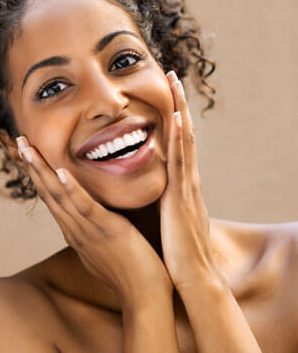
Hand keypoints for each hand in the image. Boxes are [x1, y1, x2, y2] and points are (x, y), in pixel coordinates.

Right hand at [15, 138, 171, 305]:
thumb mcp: (102, 242)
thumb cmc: (127, 269)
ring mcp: (87, 230)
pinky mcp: (106, 231)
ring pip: (59, 195)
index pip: (51, 196)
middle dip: (32, 164)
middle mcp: (74, 228)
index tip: (28, 152)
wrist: (144, 296)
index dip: (37, 173)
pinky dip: (71, 189)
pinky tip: (59, 172)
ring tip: (28, 148)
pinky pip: (85, 207)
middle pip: (47, 191)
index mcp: (74, 229)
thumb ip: (92, 225)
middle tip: (18, 138)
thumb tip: (89, 214)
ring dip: (42, 171)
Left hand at [159, 72, 221, 291]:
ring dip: (179, 110)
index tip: (168, 96)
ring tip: (175, 83)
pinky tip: (176, 117)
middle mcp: (188, 179)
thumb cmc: (179, 249)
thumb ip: (167, 202)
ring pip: (183, 140)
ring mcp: (187, 185)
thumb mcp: (172, 218)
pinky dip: (178, 137)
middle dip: (179, 104)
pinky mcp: (182, 195)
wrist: (193, 276)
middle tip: (173, 76)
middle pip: (183, 134)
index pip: (179, 144)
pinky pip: (179, 160)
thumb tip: (160, 194)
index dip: (175, 119)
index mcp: (182, 185)